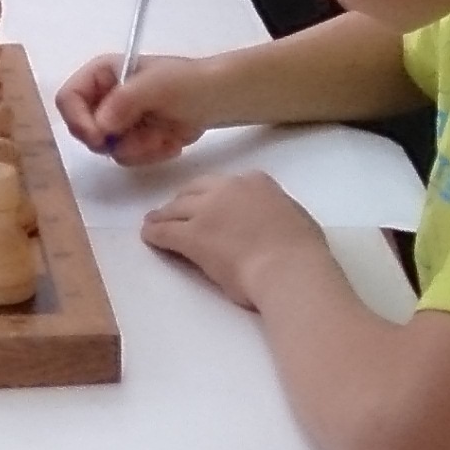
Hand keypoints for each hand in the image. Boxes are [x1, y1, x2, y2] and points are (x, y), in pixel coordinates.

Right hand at [56, 51, 211, 164]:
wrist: (219, 100)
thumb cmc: (189, 83)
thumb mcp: (158, 84)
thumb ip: (125, 100)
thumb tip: (101, 125)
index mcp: (102, 74)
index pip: (68, 98)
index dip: (77, 120)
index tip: (98, 138)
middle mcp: (104, 98)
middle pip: (84, 129)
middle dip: (116, 139)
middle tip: (143, 137)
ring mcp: (118, 121)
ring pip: (108, 149)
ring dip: (140, 147)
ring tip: (166, 134)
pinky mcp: (133, 141)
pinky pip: (128, 158)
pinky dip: (152, 153)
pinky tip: (171, 140)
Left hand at [141, 171, 327, 309]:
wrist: (288, 267)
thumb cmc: (301, 250)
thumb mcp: (294, 216)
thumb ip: (275, 209)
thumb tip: (270, 215)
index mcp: (256, 181)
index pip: (226, 184)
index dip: (214, 196)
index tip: (210, 205)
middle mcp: (228, 188)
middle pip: (195, 191)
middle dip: (184, 201)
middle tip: (176, 212)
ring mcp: (206, 209)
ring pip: (176, 208)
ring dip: (164, 215)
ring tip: (153, 222)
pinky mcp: (192, 234)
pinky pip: (166, 230)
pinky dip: (155, 233)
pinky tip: (148, 237)